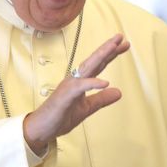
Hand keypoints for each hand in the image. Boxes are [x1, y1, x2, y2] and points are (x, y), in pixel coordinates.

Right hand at [23, 34, 129, 154]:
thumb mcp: (87, 108)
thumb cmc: (60, 116)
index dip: (111, 54)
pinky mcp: (66, 95)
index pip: (99, 64)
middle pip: (94, 60)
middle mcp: (76, 79)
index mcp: (81, 81)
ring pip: (88, 67)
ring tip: (114, 46)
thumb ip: (101, 99)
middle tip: (121, 37)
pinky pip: (80, 86)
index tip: (124, 44)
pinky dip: (92, 83)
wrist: (42, 128)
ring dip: (101, 55)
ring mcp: (70, 85)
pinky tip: (105, 82)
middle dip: (108, 48)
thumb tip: (118, 92)